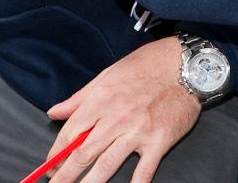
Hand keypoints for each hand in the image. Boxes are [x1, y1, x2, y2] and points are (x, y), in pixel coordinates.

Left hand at [42, 37, 200, 182]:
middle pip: (83, 154)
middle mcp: (117, 118)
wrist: (187, 64)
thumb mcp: (109, 74)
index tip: (51, 166)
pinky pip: (144, 170)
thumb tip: (54, 112)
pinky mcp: (159, 140)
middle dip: (65, 175)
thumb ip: (80, 97)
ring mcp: (139, 131)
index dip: (56, 154)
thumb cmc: (149, 65)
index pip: (70, 133)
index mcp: (102, 100)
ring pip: (107, 165)